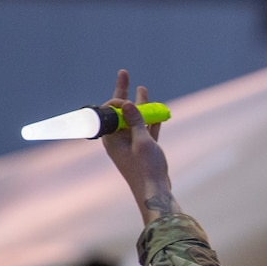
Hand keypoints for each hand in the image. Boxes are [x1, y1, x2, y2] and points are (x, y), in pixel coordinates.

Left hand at [100, 69, 175, 223]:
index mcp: (112, 139)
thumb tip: (125, 103)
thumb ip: (136, 122)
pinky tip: (156, 109)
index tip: (125, 98)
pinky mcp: (144, 149)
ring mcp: (132, 144)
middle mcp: (119, 140)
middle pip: (121, 112)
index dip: (115, 100)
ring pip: (135, 119)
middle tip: (124, 74)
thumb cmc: (146, 169)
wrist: (155, 191)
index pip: (109, 113)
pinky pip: (146, 129)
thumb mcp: (143, 142)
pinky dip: (150, 119)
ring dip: (140, 105)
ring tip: (143, 88)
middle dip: (124, 94)